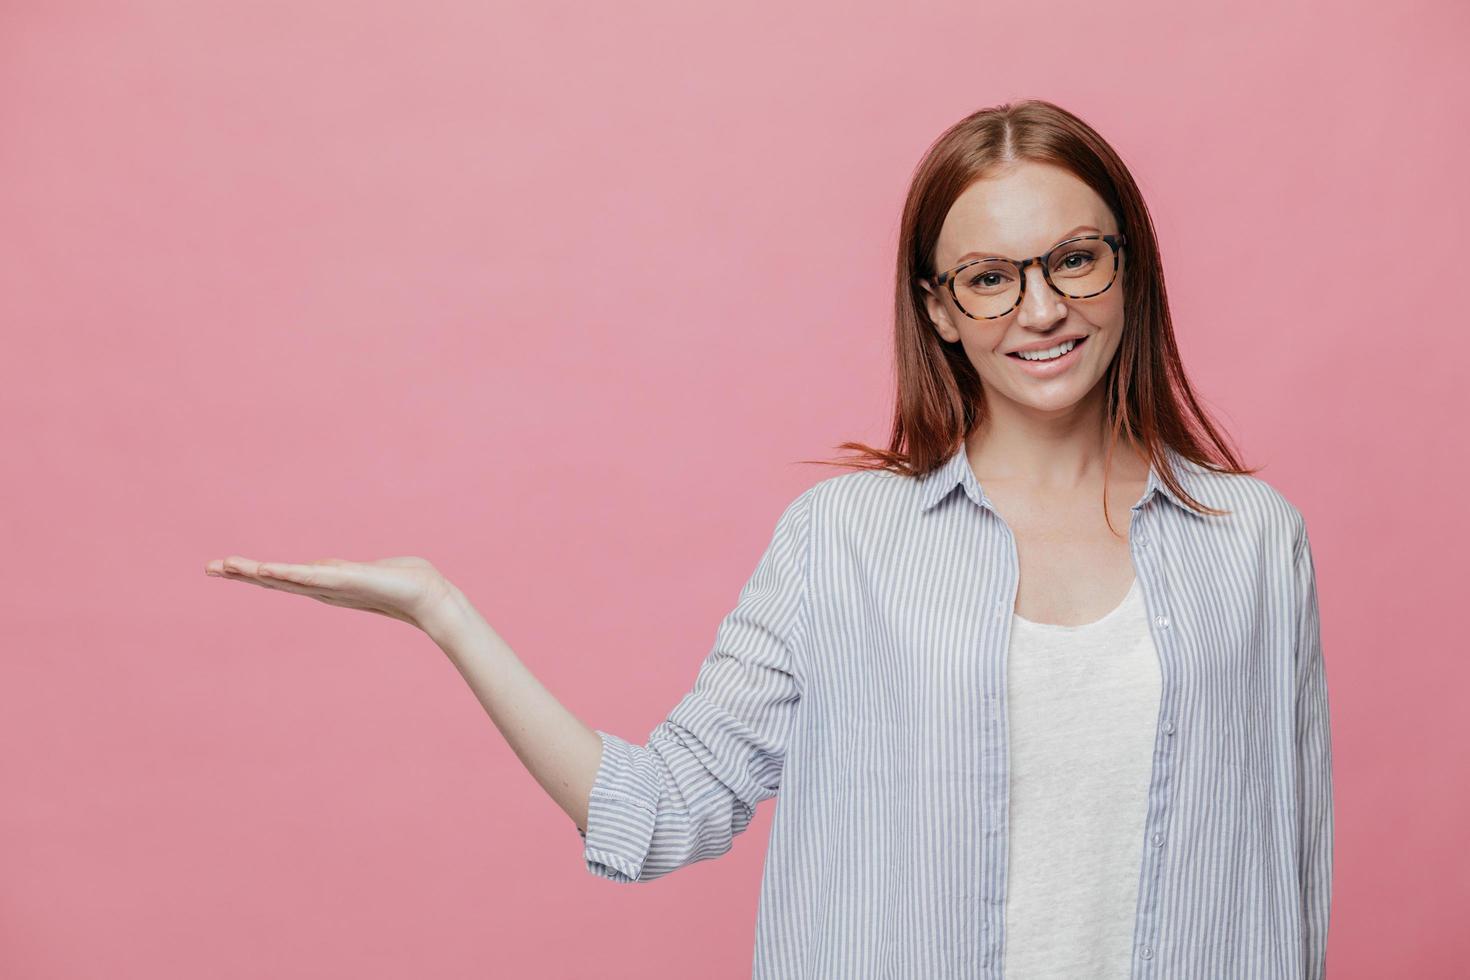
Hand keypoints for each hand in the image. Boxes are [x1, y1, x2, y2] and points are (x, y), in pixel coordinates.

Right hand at [204, 554, 465, 634]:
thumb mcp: (371, 572)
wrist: (428, 596)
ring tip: (227, 566)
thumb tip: (349, 571)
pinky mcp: (343, 582)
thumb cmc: (406, 582)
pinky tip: (265, 569)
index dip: (255, 573)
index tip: (226, 567)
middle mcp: (323, 588)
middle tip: (210, 567)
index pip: (284, 577)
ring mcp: (331, 586)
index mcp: (326, 583)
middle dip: (243, 574)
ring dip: (256, 572)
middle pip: (275, 580)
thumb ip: (353, 571)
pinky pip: (308, 577)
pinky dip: (286, 573)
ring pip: (286, 578)